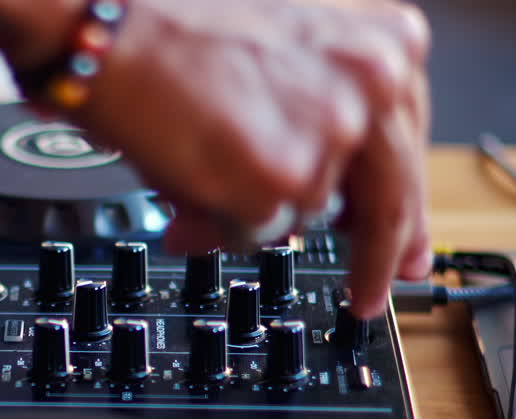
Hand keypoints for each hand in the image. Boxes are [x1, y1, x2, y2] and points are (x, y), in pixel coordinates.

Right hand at [65, 0, 432, 317]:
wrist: (109, 29)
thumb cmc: (173, 23)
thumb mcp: (280, 51)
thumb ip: (317, 121)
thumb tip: (312, 209)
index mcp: (382, 39)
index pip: (406, 146)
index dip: (402, 207)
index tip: (407, 250)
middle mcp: (373, 82)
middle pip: (389, 202)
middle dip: (375, 258)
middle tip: (366, 294)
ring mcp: (331, 134)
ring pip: (305, 216)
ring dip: (255, 212)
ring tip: (199, 168)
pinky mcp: (282, 180)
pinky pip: (256, 233)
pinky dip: (218, 221)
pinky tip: (188, 177)